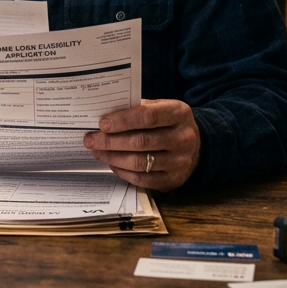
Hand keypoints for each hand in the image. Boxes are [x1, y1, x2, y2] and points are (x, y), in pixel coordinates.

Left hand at [83, 99, 200, 191]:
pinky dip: (122, 171)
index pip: (148, 116)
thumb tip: (104, 115)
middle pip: (140, 141)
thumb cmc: (168, 123)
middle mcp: (183, 138)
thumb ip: (137, 109)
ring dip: (112, 157)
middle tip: (90, 139)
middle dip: (110, 141)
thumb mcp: (160, 107)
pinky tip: (111, 163)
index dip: (123, 120)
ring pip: (139, 162)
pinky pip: (142, 179)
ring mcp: (180, 162)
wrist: (196, 146)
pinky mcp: (173, 180)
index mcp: (179, 113)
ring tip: (97, 151)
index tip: (102, 124)